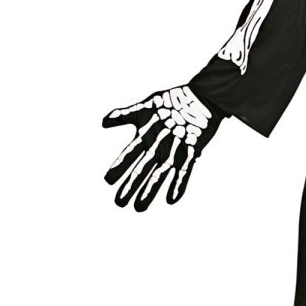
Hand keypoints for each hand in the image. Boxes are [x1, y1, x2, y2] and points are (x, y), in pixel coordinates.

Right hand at [101, 83, 220, 210]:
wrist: (202, 98)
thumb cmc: (173, 101)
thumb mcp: (148, 105)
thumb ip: (126, 114)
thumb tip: (103, 121)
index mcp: (146, 137)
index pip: (129, 154)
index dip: (119, 167)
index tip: (108, 181)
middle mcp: (158, 147)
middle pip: (142, 169)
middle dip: (131, 185)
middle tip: (119, 202)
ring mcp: (174, 151)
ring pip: (160, 174)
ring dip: (150, 190)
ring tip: (140, 207)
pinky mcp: (191, 151)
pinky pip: (185, 170)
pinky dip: (179, 184)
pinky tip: (172, 199)